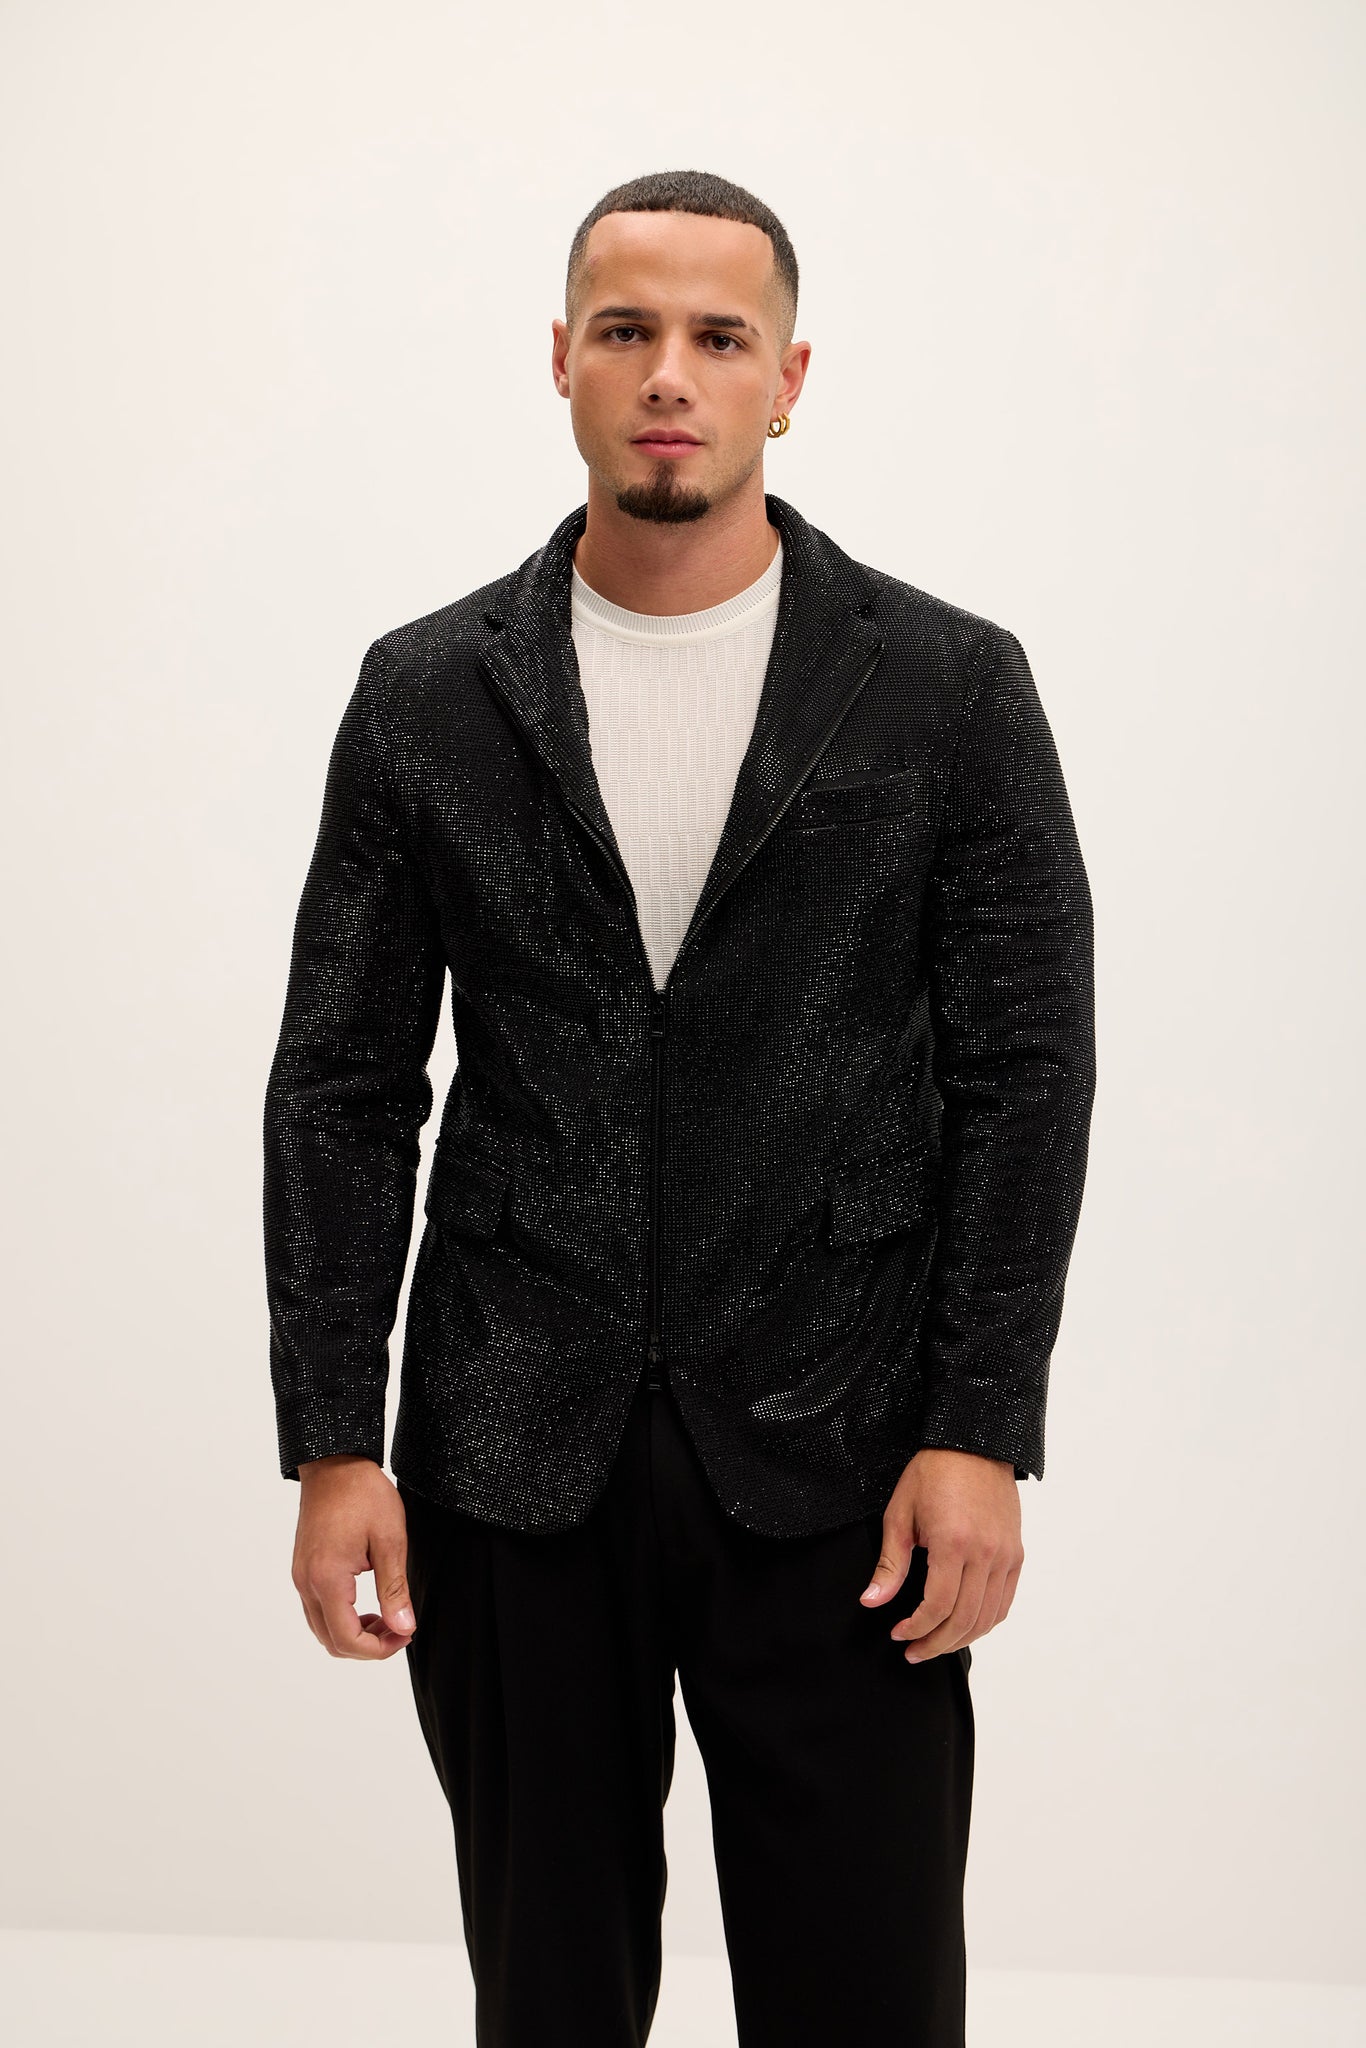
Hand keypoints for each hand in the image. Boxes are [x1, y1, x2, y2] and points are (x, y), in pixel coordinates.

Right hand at [292, 1456, 416, 1659]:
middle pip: (332, 1641)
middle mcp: (306, 1583)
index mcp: (327, 1579)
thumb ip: (395, 1589)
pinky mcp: (302, 1569)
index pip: (347, 1639)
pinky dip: (341, 1618)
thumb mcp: (390, 1540)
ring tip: (386, 1617)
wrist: (334, 1463)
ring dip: (353, 1634)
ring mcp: (300, 1577)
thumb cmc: (363, 1494)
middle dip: (368, 1646)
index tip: (405, 1634)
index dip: (378, 1649)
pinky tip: (366, 1605)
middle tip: (400, 1628)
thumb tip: (404, 1628)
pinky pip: (317, 1610)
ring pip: (322, 1629)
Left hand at [859, 1446, 1023, 1661]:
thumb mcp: (900, 1514)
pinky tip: (965, 1627)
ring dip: (960, 1639)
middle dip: (936, 1643)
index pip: (937, 1606)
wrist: (973, 1444)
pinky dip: (985, 1622)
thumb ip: (889, 1564)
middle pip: (963, 1620)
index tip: (899, 1634)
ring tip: (936, 1644)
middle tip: (914, 1651)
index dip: (916, 1628)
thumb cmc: (933, 1473)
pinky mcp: (1016, 1554)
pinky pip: (1004, 1602)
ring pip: (987, 1618)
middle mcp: (985, 1554)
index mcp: (953, 1543)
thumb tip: (872, 1601)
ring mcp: (1005, 1556)